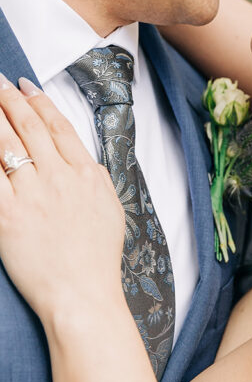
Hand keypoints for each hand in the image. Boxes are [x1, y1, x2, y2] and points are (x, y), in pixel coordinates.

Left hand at [0, 76, 124, 323]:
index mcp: (87, 174)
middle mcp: (59, 178)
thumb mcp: (110, 209)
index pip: (58, 126)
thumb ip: (94, 178)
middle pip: (29, 127)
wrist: (83, 296)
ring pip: (6, 145)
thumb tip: (81, 159)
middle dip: (8, 99)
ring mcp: (32, 196)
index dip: (39, 101)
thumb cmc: (97, 260)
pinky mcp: (6, 217)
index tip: (24, 85)